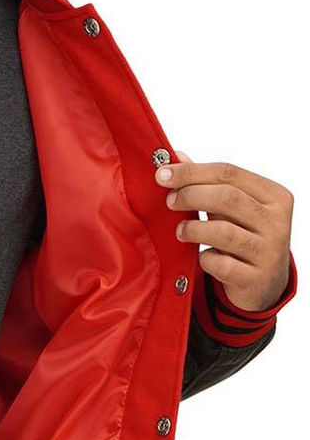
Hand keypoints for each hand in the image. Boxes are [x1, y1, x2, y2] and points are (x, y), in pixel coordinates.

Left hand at [157, 151, 293, 311]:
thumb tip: (177, 156)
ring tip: (181, 231)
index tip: (162, 175)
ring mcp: (269, 251)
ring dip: (193, 229)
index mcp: (274, 196)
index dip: (191, 172)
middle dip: (190, 195)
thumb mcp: (231, 208)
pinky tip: (201, 256)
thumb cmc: (243, 236)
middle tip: (169, 201)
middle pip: (227, 197)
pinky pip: (220, 264)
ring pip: (223, 231)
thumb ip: (206, 182)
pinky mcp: (255, 278)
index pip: (229, 173)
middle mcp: (277, 221)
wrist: (264, 282)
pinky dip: (204, 259)